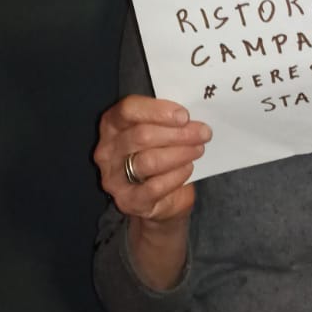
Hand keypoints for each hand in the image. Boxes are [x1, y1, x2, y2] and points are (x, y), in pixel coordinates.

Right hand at [93, 95, 211, 224]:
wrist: (159, 199)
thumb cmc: (158, 155)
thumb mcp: (158, 132)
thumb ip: (167, 120)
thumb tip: (192, 117)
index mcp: (112, 125)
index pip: (128, 110)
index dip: (157, 111)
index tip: (184, 115)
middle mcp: (108, 150)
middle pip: (142, 135)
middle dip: (178, 134)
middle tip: (203, 133)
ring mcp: (115, 178)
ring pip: (149, 161)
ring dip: (180, 153)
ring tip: (198, 149)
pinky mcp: (128, 200)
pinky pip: (155, 186)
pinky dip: (176, 176)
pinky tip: (188, 168)